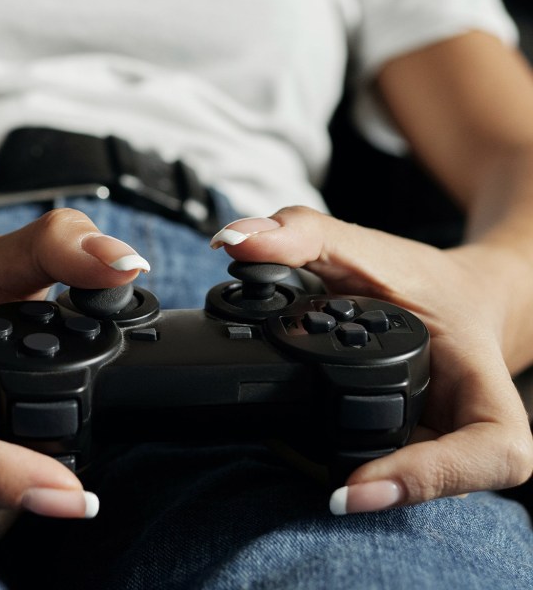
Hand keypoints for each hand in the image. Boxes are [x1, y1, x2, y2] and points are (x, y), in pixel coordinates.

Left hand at [211, 206, 532, 512]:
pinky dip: (343, 462)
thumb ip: (299, 234)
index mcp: (482, 387)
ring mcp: (438, 447)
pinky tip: (304, 454)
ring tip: (305, 467)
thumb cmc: (424, 281)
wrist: (455, 300)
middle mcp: (465, 430)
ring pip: (407, 485)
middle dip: (381, 488)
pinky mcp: (410, 451)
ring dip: (361, 483)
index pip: (489, 452)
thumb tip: (233, 240)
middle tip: (323, 489)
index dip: (430, 478)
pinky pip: (381, 467)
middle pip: (439, 482)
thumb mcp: (365, 247)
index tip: (361, 485)